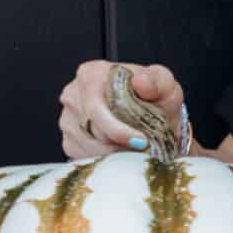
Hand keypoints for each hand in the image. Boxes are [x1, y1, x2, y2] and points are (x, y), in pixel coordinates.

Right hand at [58, 59, 183, 159]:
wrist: (154, 119)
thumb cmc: (156, 98)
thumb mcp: (165, 86)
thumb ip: (158, 80)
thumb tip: (141, 82)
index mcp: (92, 73)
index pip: (96, 105)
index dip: (118, 128)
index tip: (140, 140)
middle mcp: (74, 94)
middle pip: (92, 129)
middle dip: (121, 143)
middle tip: (144, 148)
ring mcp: (68, 119)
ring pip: (89, 147)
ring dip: (116, 153)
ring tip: (137, 149)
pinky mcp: (69, 141)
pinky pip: (86, 157)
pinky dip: (107, 160)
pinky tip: (123, 152)